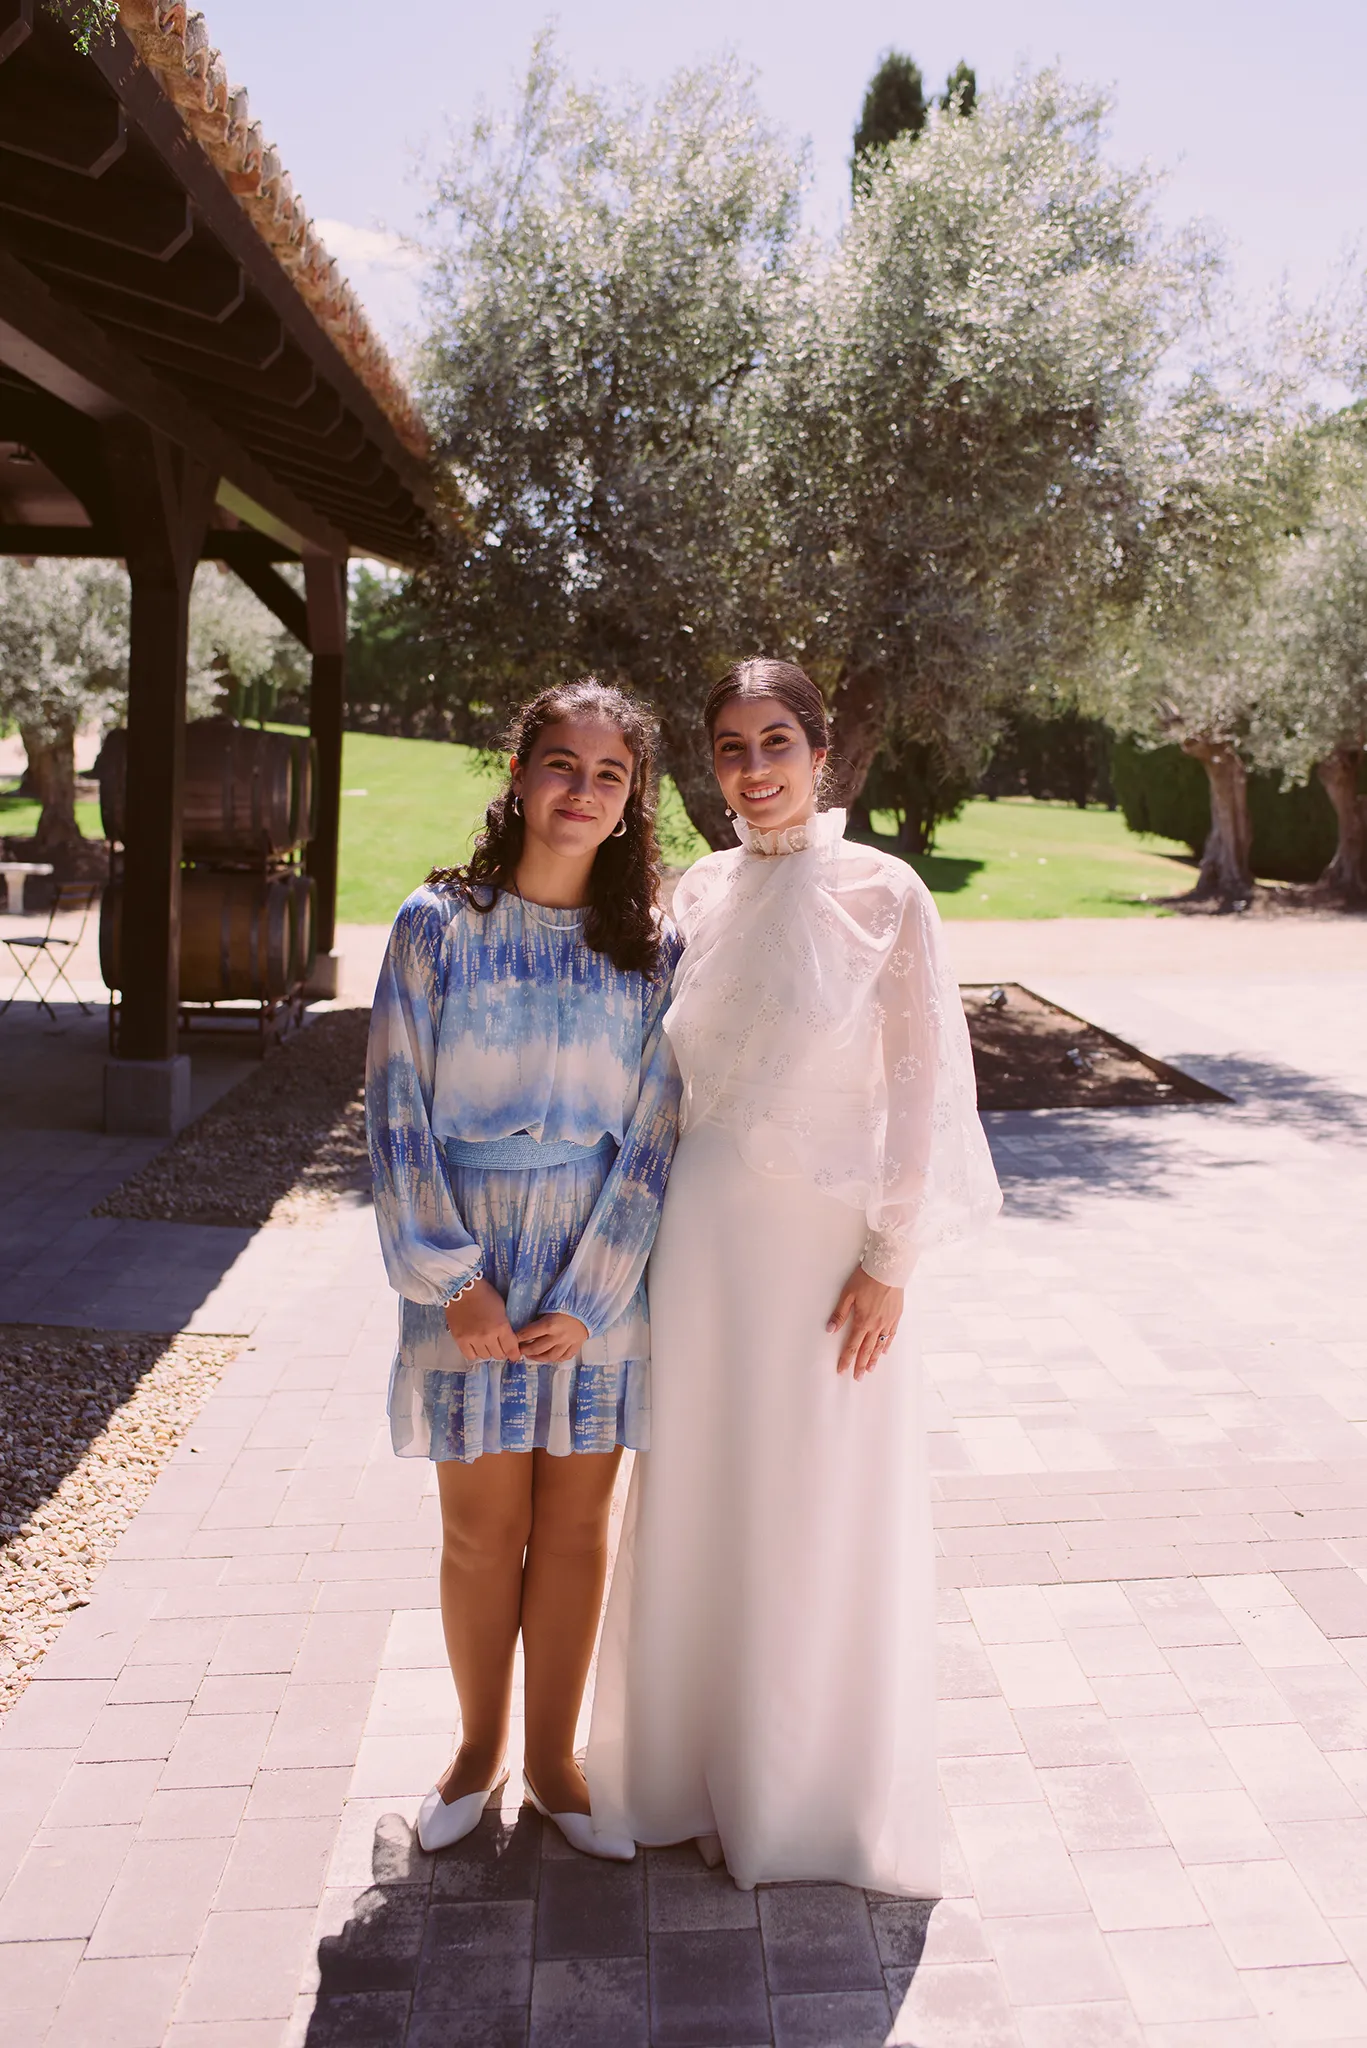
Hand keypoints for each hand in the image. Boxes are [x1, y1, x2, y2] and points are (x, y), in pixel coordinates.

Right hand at [445, 1278, 520, 1361]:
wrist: (462, 1289)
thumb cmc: (485, 1295)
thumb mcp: (502, 1309)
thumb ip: (505, 1327)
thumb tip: (509, 1342)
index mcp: (501, 1326)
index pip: (512, 1349)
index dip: (514, 1354)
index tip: (514, 1355)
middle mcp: (487, 1336)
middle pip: (498, 1355)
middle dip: (501, 1351)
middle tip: (499, 1344)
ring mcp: (472, 1339)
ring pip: (485, 1356)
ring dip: (488, 1351)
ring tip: (486, 1342)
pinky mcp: (460, 1340)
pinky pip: (470, 1356)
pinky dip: (474, 1352)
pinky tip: (475, 1345)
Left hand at [516, 1312, 589, 1362]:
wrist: (589, 1308)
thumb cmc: (566, 1305)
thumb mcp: (550, 1307)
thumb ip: (539, 1318)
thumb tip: (526, 1325)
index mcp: (549, 1324)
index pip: (529, 1334)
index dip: (518, 1337)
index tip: (512, 1339)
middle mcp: (557, 1337)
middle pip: (536, 1348)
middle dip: (525, 1350)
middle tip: (519, 1350)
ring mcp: (567, 1344)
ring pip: (549, 1357)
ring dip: (538, 1358)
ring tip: (531, 1356)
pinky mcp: (575, 1347)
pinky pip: (563, 1358)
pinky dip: (555, 1359)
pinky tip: (548, 1357)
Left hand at [827, 1265, 903, 1379]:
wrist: (888, 1269)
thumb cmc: (866, 1279)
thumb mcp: (848, 1294)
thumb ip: (839, 1314)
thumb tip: (830, 1330)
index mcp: (863, 1321)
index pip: (852, 1345)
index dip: (846, 1359)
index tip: (842, 1370)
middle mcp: (876, 1325)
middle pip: (867, 1350)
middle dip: (861, 1364)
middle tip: (858, 1377)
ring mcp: (888, 1322)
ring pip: (880, 1345)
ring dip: (874, 1359)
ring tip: (870, 1369)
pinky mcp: (896, 1316)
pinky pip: (891, 1335)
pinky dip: (887, 1345)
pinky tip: (885, 1352)